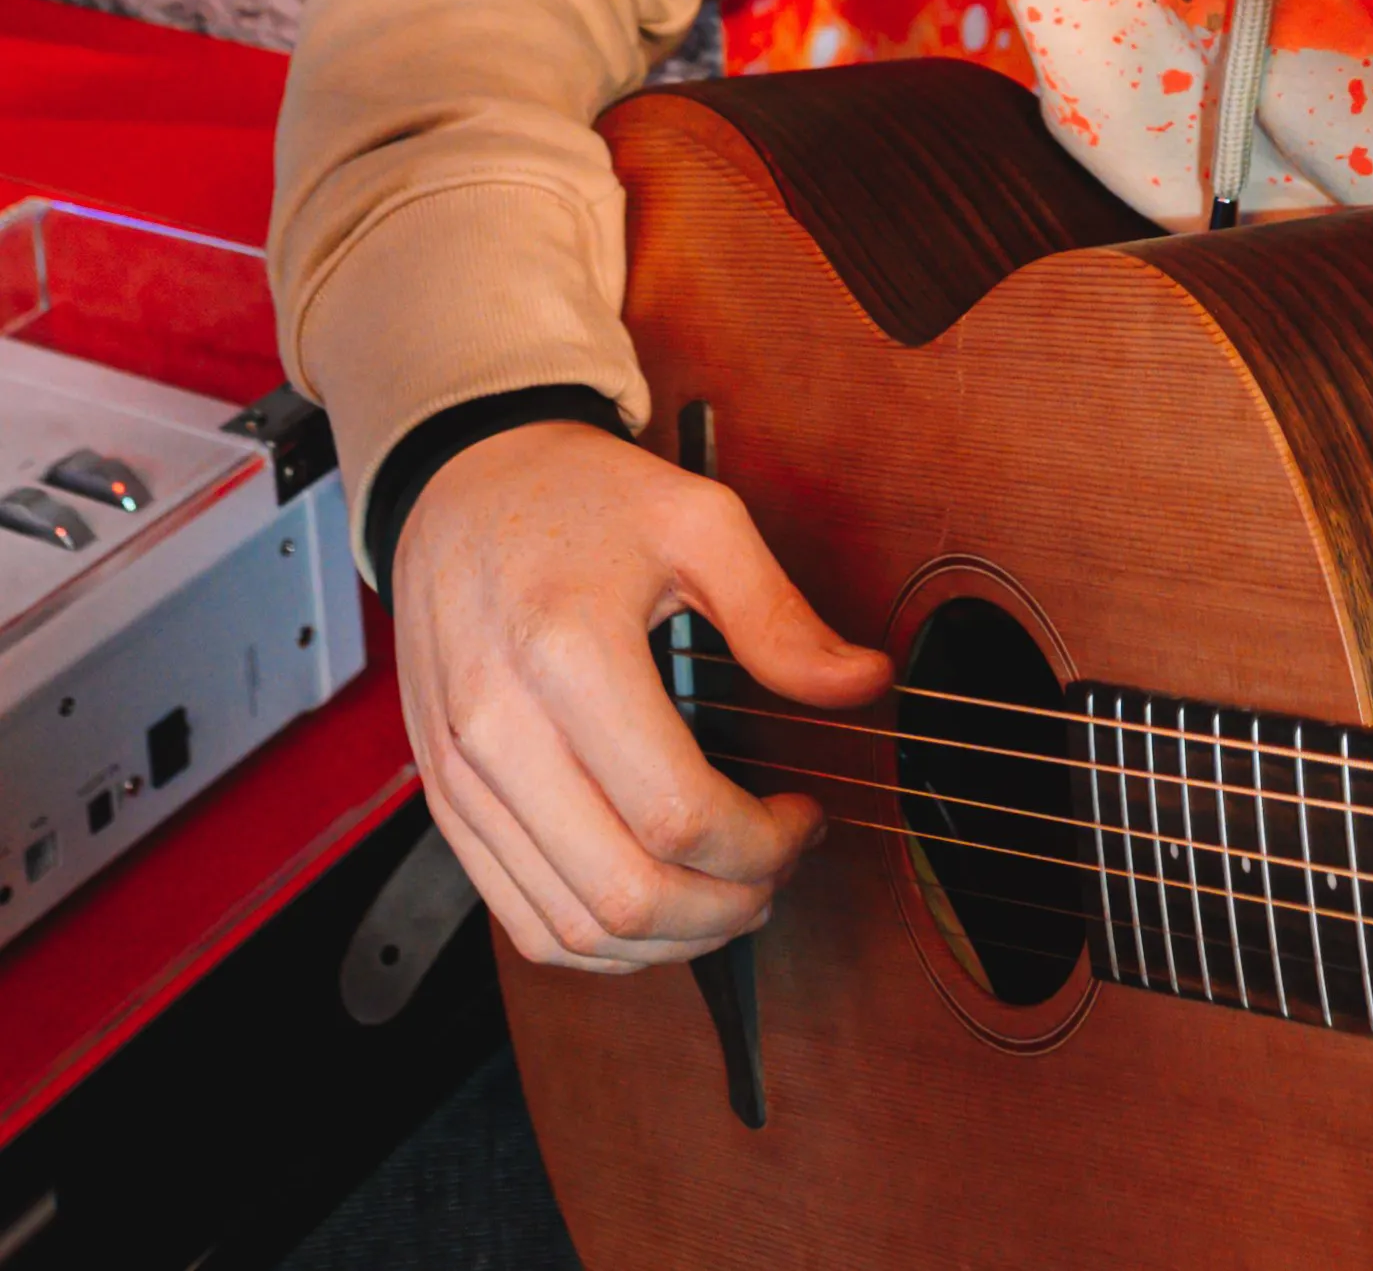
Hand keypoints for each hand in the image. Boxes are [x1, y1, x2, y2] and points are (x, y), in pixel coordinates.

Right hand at [389, 417, 889, 972]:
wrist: (463, 489)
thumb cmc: (583, 499)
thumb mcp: (702, 522)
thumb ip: (782, 616)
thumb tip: (866, 684)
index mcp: (567, 656)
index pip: (677, 813)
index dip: (762, 841)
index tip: (807, 814)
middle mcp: (498, 732)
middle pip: (623, 891)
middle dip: (726, 906)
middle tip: (781, 866)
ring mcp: (461, 781)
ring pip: (569, 927)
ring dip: (668, 938)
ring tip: (734, 894)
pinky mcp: (446, 806)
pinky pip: (519, 917)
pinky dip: (600, 941)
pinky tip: (662, 907)